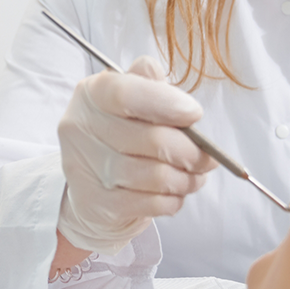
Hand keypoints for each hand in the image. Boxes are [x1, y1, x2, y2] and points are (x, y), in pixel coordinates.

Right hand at [56, 56, 217, 254]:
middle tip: (208, 157)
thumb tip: (169, 88)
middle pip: (151, 139)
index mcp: (91, 94)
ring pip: (156, 175)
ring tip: (193, 176)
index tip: (195, 114)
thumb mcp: (130, 102)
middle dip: (192, 151)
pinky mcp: (97, 203)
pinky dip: (173, 200)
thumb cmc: (119, 138)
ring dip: (186, 179)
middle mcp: (81, 128)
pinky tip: (173, 193)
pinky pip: (152, 203)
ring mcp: (86, 168)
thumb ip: (149, 85)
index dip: (165, 102)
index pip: (125, 93)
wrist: (90, 190)